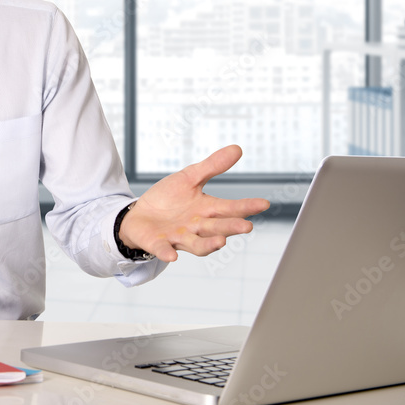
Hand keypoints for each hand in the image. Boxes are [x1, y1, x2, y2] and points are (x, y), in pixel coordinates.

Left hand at [118, 145, 269, 261]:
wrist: (140, 214)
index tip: (263, 204)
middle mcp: (196, 226)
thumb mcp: (189, 178)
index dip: (246, 207)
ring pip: (197, 244)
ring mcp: (178, 237)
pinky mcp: (158, 243)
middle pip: (217, 227)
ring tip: (221, 242)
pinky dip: (167, 252)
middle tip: (246, 226)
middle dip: (231, 227)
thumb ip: (212, 167)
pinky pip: (163, 249)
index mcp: (205, 210)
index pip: (229, 208)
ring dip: (208, 244)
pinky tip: (172, 256)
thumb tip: (237, 149)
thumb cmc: (168, 199)